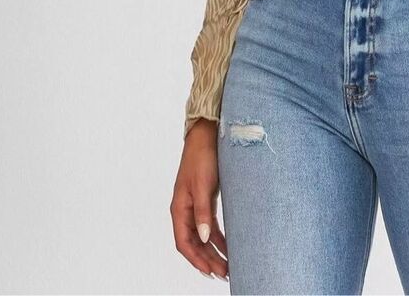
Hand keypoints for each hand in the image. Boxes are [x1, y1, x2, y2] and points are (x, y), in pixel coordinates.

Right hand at [170, 120, 228, 281]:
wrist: (207, 135)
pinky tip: (229, 246)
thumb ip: (202, 212)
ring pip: (203, 237)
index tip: (210, 272)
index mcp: (179, 209)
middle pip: (194, 243)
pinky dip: (218, 237)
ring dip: (214, 251)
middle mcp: (185, 210)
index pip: (184, 243)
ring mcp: (195, 206)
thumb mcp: (202, 185)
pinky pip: (210, 225)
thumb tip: (203, 237)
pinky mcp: (206, 200)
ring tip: (228, 266)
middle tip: (224, 273)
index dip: (196, 260)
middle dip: (207, 260)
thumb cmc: (202, 157)